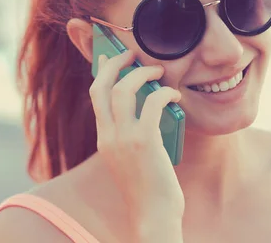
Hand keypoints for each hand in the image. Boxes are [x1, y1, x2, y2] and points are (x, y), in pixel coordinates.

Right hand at [89, 51, 184, 234]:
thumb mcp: (129, 159)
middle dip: (116, 63)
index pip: (95, 96)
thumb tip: (145, 109)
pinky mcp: (144, 142)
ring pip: (124, 90)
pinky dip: (164, 92)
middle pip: (103, 87)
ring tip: (158, 70)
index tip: (108, 57)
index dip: (102, 72)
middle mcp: (108, 136)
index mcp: (103, 139)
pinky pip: (152, 104)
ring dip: (142, 74)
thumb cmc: (148, 188)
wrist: (152, 216)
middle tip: (132, 54)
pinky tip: (174, 94)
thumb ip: (129, 135)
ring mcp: (124, 139)